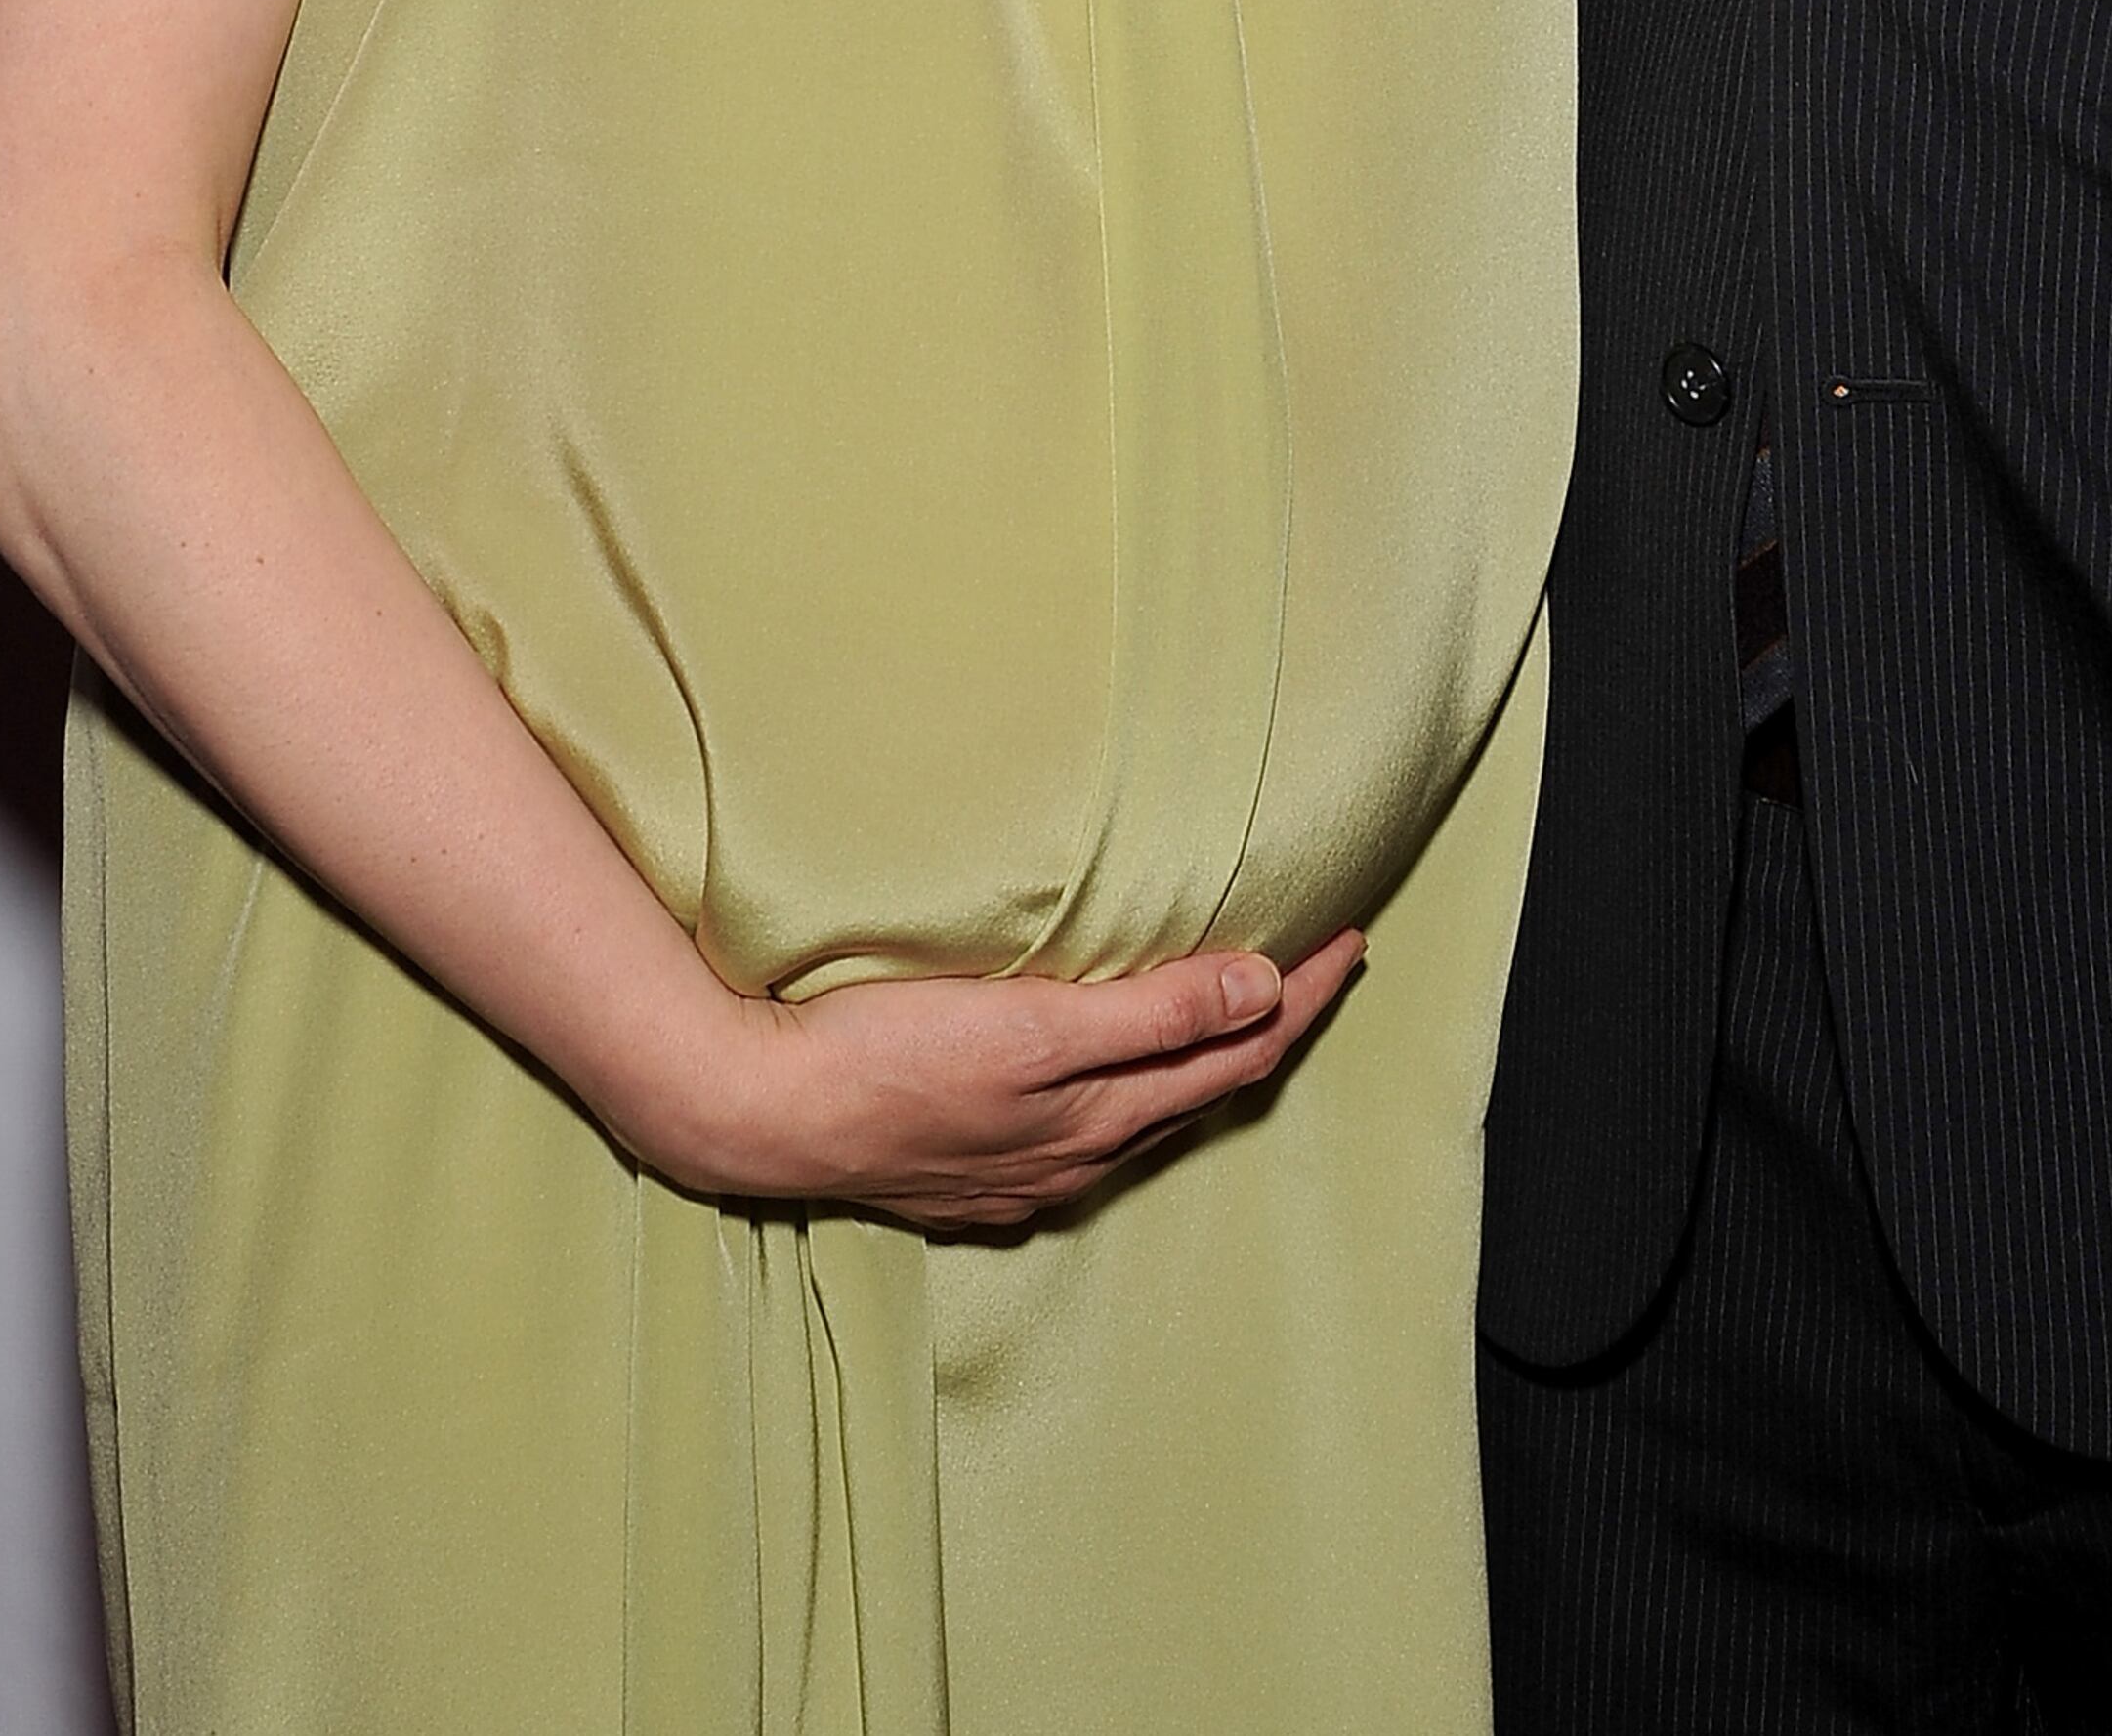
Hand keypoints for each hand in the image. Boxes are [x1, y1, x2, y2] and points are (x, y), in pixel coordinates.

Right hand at [664, 931, 1367, 1230]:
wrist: (760, 1114)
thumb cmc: (887, 1057)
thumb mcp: (1033, 1025)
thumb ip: (1151, 1014)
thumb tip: (1262, 991)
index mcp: (1099, 1119)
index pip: (1238, 1057)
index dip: (1301, 998)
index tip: (1351, 939)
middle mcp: (1074, 1157)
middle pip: (1205, 1089)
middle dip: (1273, 1026)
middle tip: (1321, 962)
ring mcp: (1021, 1172)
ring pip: (1148, 1114)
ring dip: (1205, 1061)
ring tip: (1242, 1008)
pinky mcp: (971, 1170)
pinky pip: (1088, 1132)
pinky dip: (1134, 1090)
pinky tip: (1117, 1076)